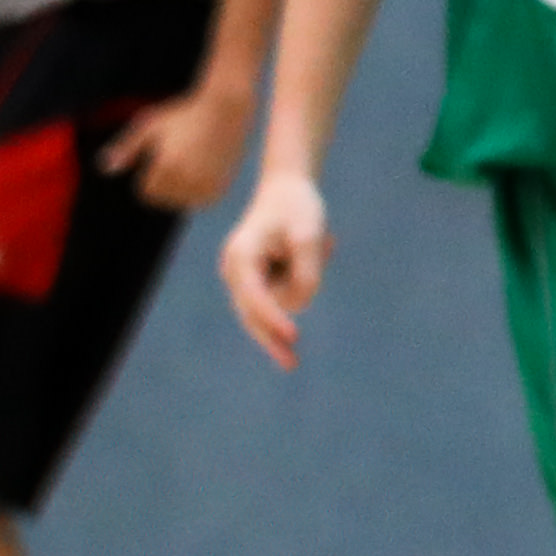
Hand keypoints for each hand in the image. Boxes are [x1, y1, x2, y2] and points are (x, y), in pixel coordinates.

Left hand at [101, 82, 253, 211]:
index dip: (147, 173)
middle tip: (177, 154)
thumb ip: (125, 148)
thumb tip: (104, 169)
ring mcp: (207, 187)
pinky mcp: (220, 190)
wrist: (226, 109)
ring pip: (180, 203)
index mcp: (168, 167)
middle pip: (162, 200)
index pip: (145, 193)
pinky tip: (203, 166)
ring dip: (179, 187)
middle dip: (162, 181)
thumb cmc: (182, 114)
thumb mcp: (149, 125)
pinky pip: (197, 201)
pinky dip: (196, 189)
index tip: (159, 153)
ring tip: (189, 160)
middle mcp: (189, 180)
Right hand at [219, 169, 331, 369]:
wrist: (287, 191)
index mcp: (241, 255)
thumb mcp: (309, 235)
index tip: (293, 337)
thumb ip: (306, 272)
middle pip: (253, 314)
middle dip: (273, 338)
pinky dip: (304, 281)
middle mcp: (235, 270)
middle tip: (292, 365)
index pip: (254, 297)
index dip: (273, 319)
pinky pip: (285, 296)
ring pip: (277, 306)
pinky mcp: (258, 284)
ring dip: (304, 283)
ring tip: (320, 244)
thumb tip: (298, 307)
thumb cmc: (297, 208)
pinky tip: (317, 249)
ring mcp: (244, 279)